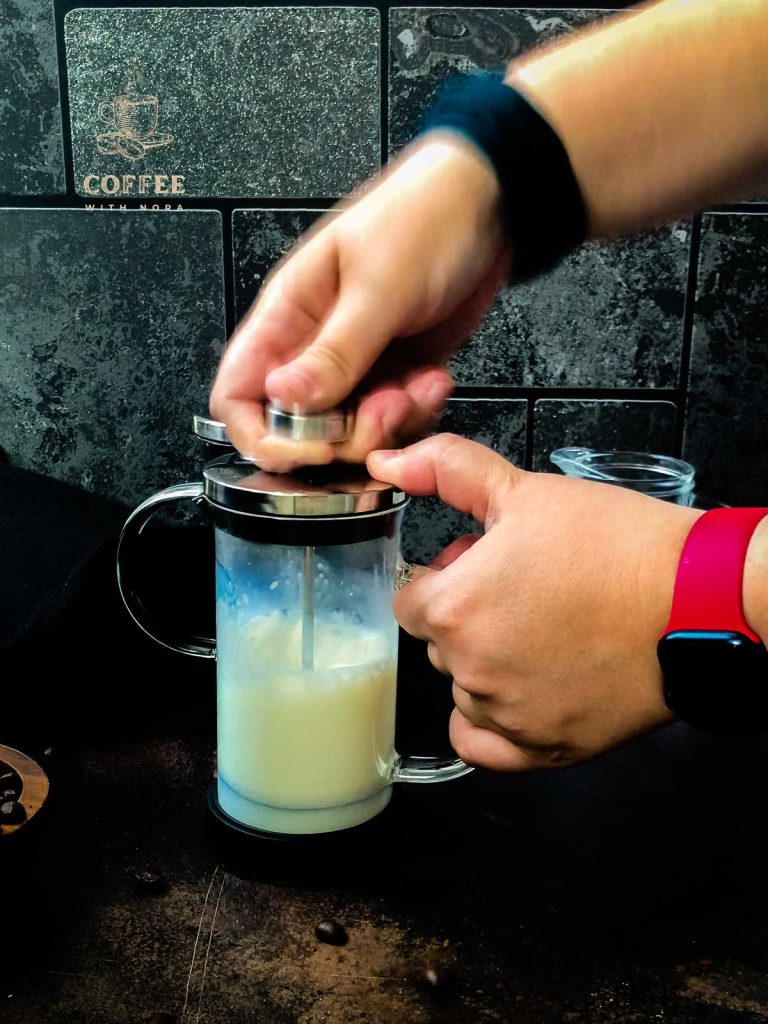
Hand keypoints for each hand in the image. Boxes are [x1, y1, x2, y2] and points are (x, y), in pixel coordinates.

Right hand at [210, 134, 508, 470]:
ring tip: (417, 387)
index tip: (312, 447)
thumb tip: (281, 397)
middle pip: (298, 428)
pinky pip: (393, 420)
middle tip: (384, 409)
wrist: (491, 205)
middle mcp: (313, 346)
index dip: (264, 435)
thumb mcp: (377, 286)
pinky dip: (416, 413)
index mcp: (287, 315)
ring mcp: (356, 364)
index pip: (238, 396)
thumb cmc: (425, 216)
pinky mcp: (395, 373)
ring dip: (387, 426)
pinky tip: (433, 379)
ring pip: (350, 431)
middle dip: (343, 435)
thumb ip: (333, 350)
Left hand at [368, 435, 700, 770]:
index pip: (409, 601)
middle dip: (465, 616)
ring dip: (484, 662)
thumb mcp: (524, 489)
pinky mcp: (546, 747)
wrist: (696, 597)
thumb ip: (446, 470)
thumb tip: (392, 462)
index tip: (478, 568)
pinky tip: (520, 687)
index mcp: (454, 609)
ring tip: (540, 629)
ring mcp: (508, 715)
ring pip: (464, 688)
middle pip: (438, 643)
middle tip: (518, 590)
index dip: (443, 577)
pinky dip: (492, 721)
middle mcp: (471, 671)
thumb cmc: (618, 547)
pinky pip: (483, 745)